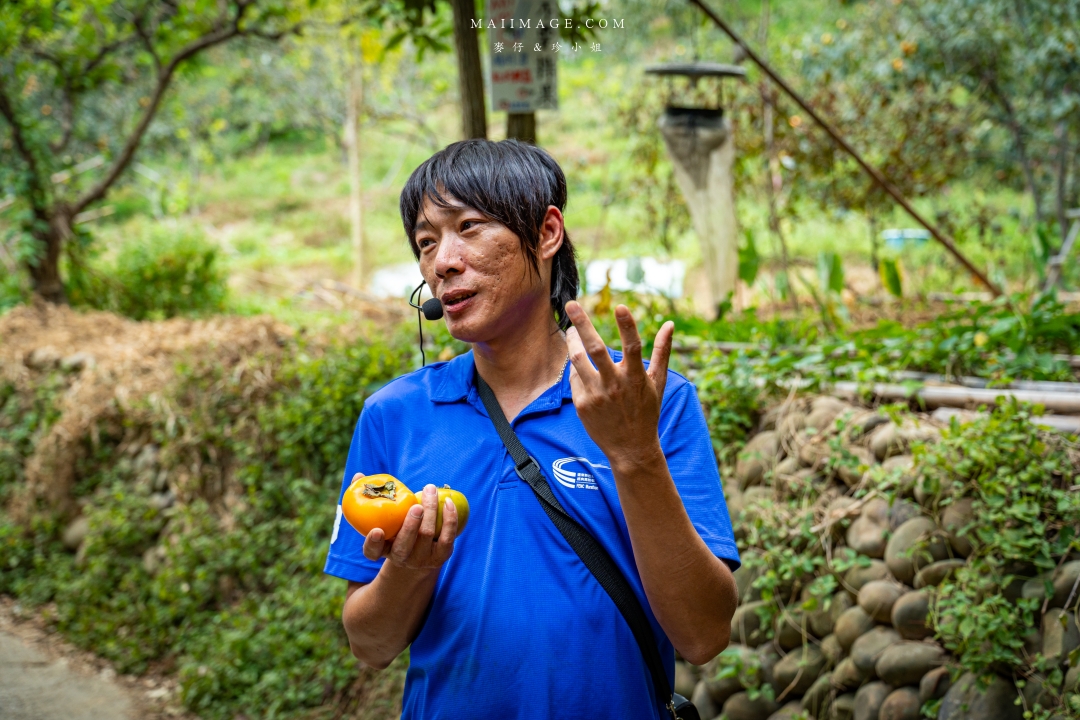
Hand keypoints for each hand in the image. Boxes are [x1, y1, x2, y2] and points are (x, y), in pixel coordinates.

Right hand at [360, 477, 457, 572]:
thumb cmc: (395, 527)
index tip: (376, 530)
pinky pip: (448, 537)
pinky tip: (448, 502)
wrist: (418, 553)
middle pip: (405, 543)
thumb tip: (358, 475)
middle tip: (416, 506)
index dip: (373, 543)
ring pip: (427, 536)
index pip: (372, 552)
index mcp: (382, 550)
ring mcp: (421, 559)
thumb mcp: (381, 517)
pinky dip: (449, 518)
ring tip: (430, 490)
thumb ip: (369, 497)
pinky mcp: (441, 556)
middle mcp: (400, 558)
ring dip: (431, 511)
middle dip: (411, 525)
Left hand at [563, 301, 674, 469]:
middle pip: (595, 348)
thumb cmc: (646, 411)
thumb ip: (662, 351)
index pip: (633, 346)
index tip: (620, 306)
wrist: (631, 448)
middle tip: (572, 304)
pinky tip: (580, 365)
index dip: (627, 325)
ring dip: (572, 342)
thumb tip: (669, 324)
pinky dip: (576, 368)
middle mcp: (616, 384)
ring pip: (578, 360)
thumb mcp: (658, 382)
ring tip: (571, 330)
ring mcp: (597, 395)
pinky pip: (575, 378)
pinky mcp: (583, 404)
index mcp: (636, 377)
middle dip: (583, 324)